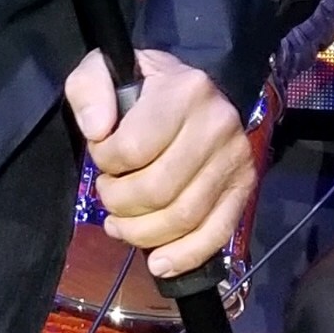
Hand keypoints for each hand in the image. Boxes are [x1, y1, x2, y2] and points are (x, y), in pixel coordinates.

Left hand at [64, 47, 254, 280]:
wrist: (188, 90)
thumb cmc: (141, 84)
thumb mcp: (103, 69)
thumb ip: (89, 90)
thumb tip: (97, 130)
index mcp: (184, 90)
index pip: (134, 148)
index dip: (105, 162)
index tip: (100, 155)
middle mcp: (218, 124)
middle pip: (159, 190)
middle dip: (120, 202)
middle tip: (107, 193)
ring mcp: (235, 158)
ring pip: (184, 218)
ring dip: (142, 233)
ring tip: (120, 224)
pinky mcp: (244, 186)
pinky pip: (216, 234)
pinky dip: (185, 256)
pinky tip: (159, 263)